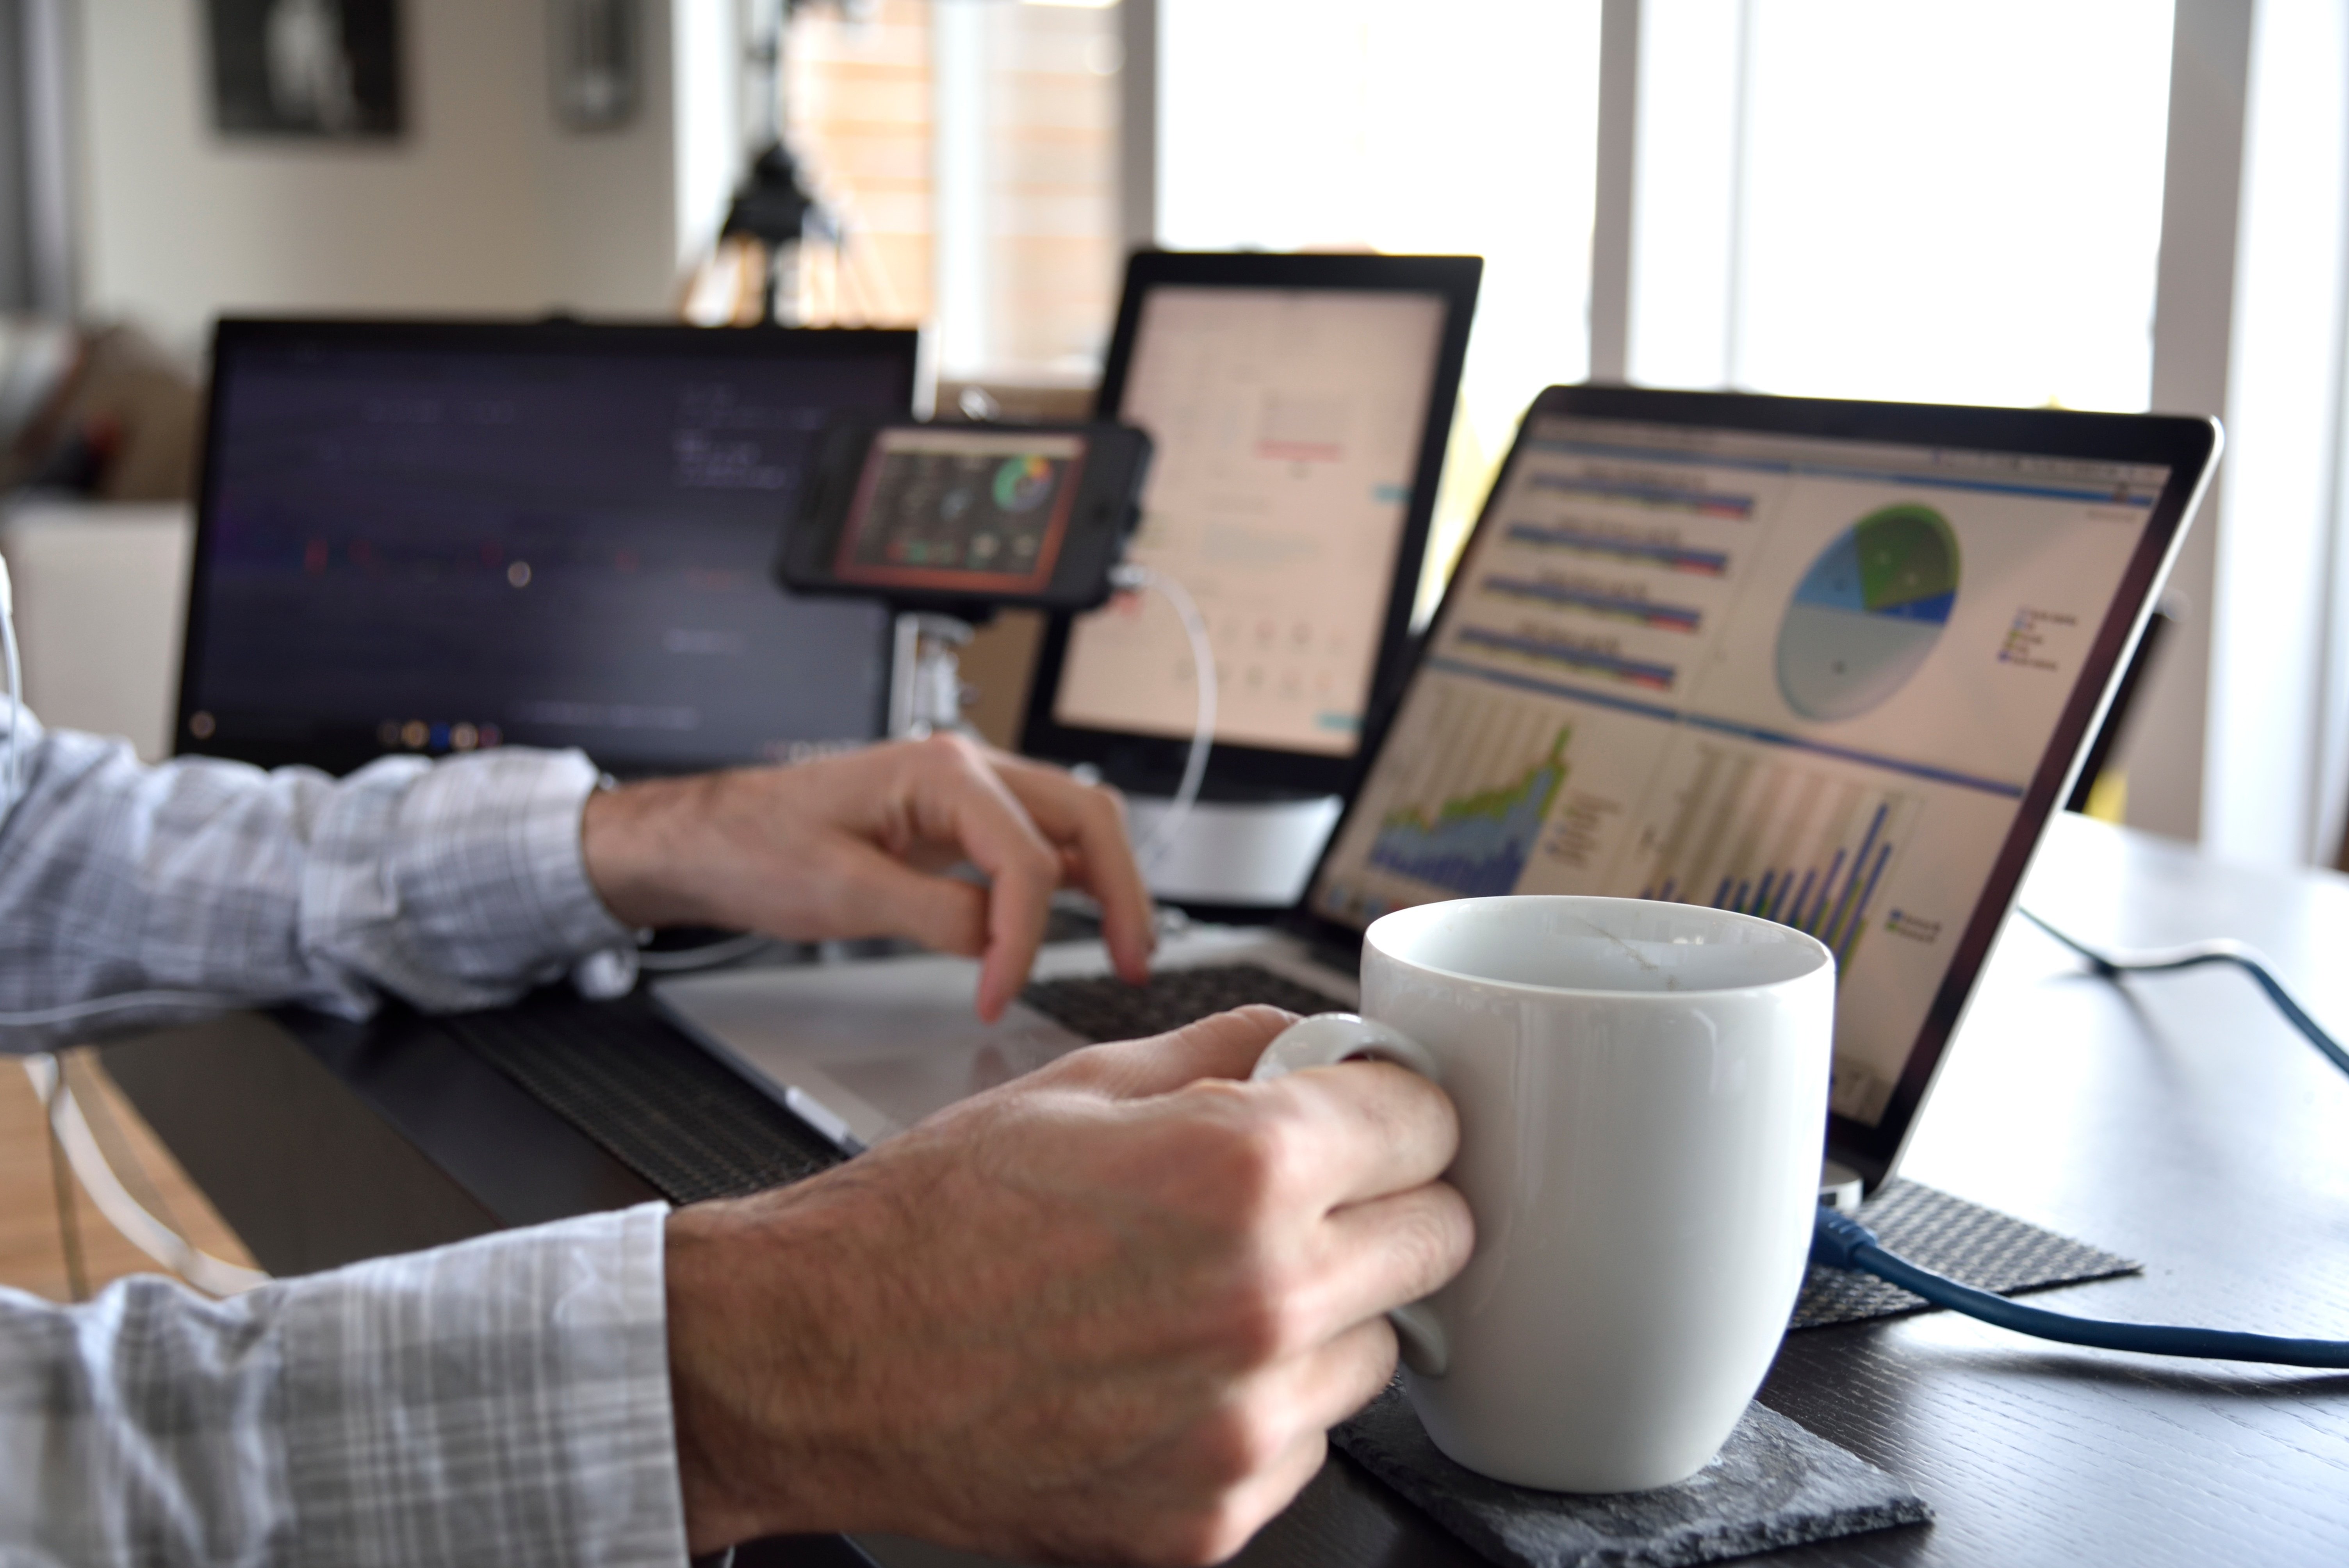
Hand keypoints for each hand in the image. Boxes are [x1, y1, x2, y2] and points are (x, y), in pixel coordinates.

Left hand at [579, 735, 1152, 1018]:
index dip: (1023, 939)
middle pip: (1086, 819)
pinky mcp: (958, 825)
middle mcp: (969, 770)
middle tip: (1133, 963)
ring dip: (1109, 885)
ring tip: (1128, 949)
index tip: (998, 999)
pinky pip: (1038, 847)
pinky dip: (1071, 885)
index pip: (1026, 860)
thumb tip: (998, 940)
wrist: (710, 838)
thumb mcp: (841, 890)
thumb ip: (935, 914)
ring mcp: (968, 794)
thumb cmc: (756, 848)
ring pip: (1075, 828)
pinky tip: (1082, 925)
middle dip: (1121, 892)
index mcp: (944, 771)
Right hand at [662, 1006, 1472, 1563]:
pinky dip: (1260, 1404)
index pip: (1430, 1126)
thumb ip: (1236, 1051)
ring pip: (1377, 1350)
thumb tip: (1326, 1043)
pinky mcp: (1212, 1518)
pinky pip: (1303, 1440)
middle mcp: (1264, 1303)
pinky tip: (1167, 1368)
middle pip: (1439, 1240)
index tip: (1371, 1115)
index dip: (1395, 1108)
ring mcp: (1242, 1425)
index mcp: (1243, 1173)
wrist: (823, 1361)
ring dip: (1324, 1314)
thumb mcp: (1084, 1083)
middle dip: (1384, 1204)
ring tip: (1204, 1290)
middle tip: (1302, 1199)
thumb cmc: (935, 1221)